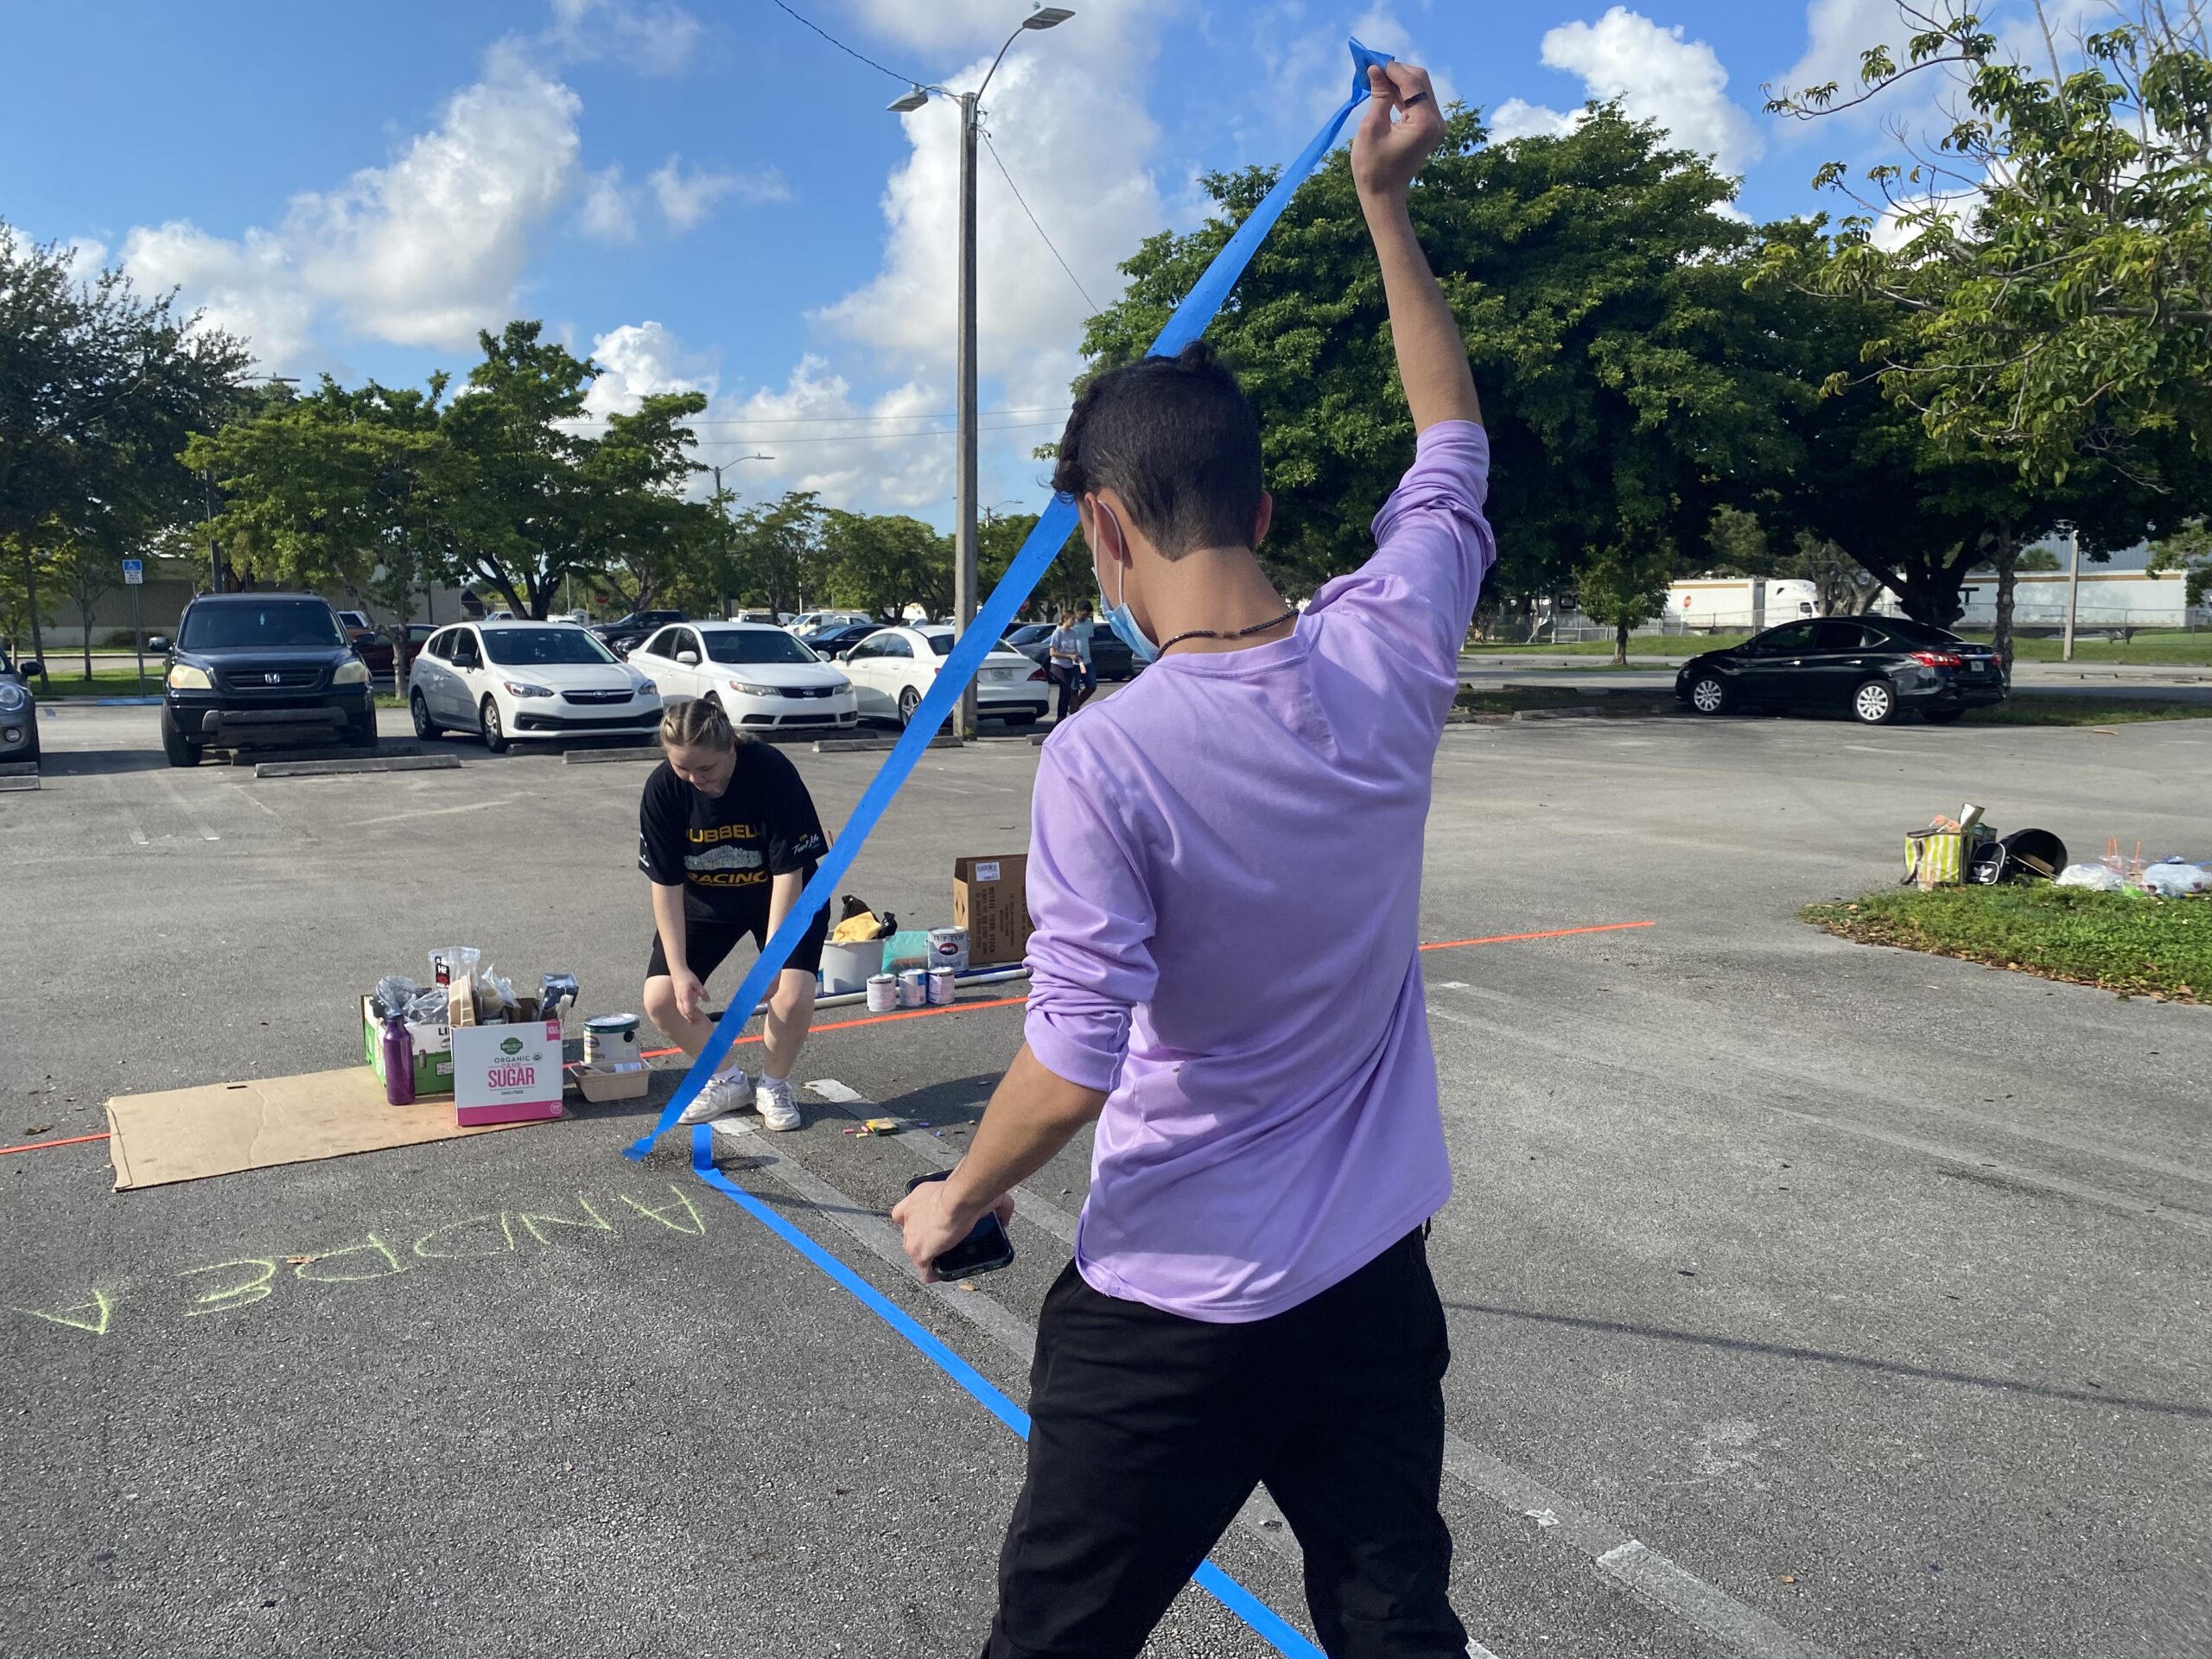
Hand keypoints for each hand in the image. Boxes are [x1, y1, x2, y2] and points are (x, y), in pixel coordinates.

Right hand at [673, 967, 708, 1021]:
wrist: (677, 971)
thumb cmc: (687, 977)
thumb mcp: (697, 983)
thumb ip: (703, 993)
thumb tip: (708, 1001)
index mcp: (685, 996)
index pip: (688, 1010)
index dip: (693, 1016)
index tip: (699, 1020)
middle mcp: (680, 999)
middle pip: (684, 1013)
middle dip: (691, 1019)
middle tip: (698, 1023)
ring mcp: (678, 999)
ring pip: (681, 1011)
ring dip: (687, 1017)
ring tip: (694, 1021)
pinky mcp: (678, 998)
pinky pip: (681, 1008)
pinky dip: (685, 1013)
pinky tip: (689, 1015)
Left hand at [891, 1177, 1014, 1283]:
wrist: (958, 1199)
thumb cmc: (964, 1191)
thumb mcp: (979, 1193)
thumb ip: (997, 1205)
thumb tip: (1005, 1218)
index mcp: (916, 1198)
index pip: (904, 1212)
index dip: (914, 1219)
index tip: (926, 1224)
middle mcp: (908, 1217)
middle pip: (909, 1233)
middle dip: (922, 1238)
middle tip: (939, 1241)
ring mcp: (911, 1237)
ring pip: (914, 1252)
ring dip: (927, 1255)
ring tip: (940, 1258)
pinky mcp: (919, 1253)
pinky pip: (924, 1270)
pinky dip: (931, 1274)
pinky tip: (940, 1274)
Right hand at [1351, 60, 1445, 202]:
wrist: (1384, 197)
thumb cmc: (1373, 168)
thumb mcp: (1371, 128)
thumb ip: (1379, 96)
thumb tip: (1375, 69)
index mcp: (1425, 123)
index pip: (1412, 82)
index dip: (1391, 69)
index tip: (1372, 61)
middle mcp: (1436, 121)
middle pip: (1420, 81)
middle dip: (1397, 71)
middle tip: (1373, 67)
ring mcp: (1435, 125)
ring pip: (1419, 88)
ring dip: (1398, 81)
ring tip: (1375, 78)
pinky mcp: (1429, 128)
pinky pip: (1417, 101)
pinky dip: (1402, 93)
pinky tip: (1384, 90)